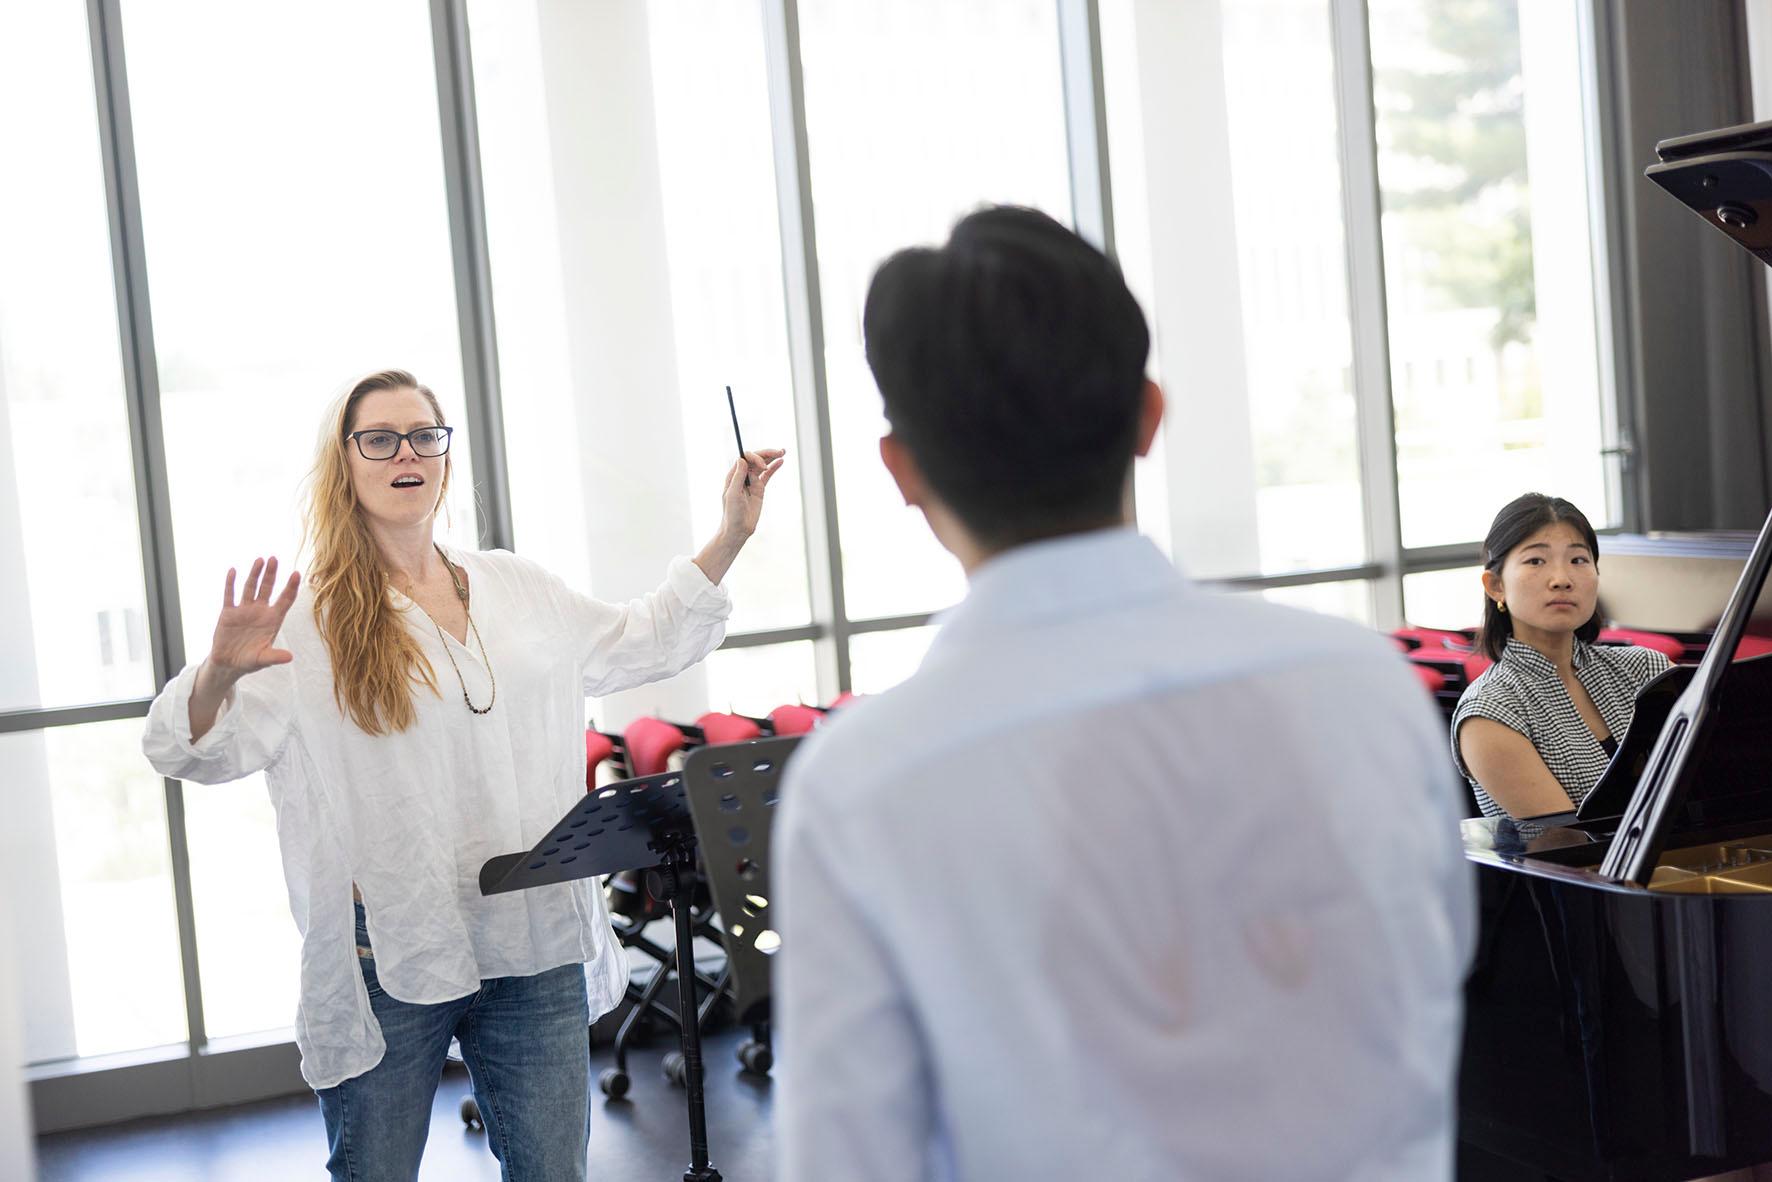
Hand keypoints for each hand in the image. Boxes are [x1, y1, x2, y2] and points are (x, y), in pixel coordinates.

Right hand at [205, 556, 301, 683]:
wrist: (228, 663)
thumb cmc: (250, 661)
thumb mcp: (263, 659)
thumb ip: (274, 657)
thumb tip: (289, 658)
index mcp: (272, 620)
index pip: (285, 600)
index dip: (291, 587)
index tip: (296, 574)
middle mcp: (260, 612)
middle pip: (267, 589)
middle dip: (271, 575)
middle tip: (275, 559)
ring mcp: (244, 610)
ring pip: (250, 588)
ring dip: (254, 574)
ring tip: (260, 560)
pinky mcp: (228, 613)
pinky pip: (230, 595)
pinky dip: (231, 583)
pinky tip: (233, 571)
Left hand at [720, 448, 786, 540]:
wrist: (738, 529)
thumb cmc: (731, 513)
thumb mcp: (732, 494)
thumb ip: (738, 477)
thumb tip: (742, 459)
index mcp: (733, 475)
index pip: (744, 459)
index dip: (755, 458)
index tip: (763, 466)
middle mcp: (742, 476)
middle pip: (755, 459)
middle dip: (766, 454)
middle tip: (778, 452)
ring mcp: (752, 482)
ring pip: (762, 465)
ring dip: (771, 457)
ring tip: (782, 452)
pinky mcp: (759, 489)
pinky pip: (767, 475)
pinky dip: (774, 468)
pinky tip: (781, 461)